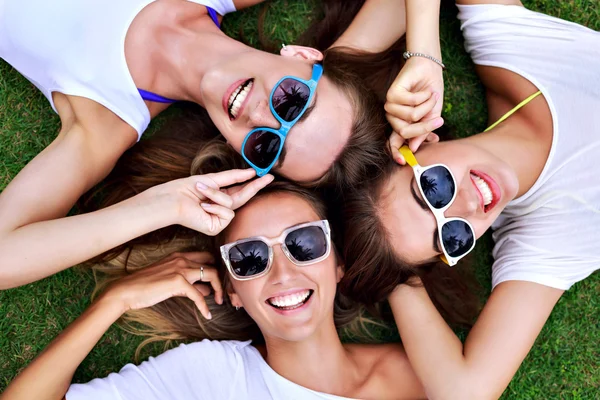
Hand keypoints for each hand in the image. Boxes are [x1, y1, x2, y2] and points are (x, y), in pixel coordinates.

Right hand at [102, 252, 221, 318]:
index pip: (206, 256)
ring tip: (220, 301)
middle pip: (212, 264)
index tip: (219, 281)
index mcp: (179, 256)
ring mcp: (180, 269)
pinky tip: (207, 314)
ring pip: (211, 274)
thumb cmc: (145, 287)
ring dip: (218, 289)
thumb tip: (206, 290)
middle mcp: (182, 259)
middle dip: (221, 278)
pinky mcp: (178, 282)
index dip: (215, 268)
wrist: (126, 290)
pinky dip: (204, 306)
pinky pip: (198, 295)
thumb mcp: (170, 281)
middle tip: (223, 292)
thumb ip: (188, 283)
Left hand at [148, 169, 273, 235]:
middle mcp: (220, 208)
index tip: (266, 176)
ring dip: (216, 194)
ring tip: (201, 190)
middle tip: (268, 178)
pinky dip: (214, 206)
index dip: (253, 183)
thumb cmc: (187, 189)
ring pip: (232, 204)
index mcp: (219, 197)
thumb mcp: (213, 179)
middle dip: (254, 187)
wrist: (172, 200)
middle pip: (243, 198)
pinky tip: (202, 206)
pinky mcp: (216, 227)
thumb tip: (251, 172)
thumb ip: (233, 177)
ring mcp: (219, 219)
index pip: (239, 190)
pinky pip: (227, 213)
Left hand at [385, 56, 444, 162]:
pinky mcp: (392, 94)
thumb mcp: (431, 116)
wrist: (430, 71)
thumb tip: (413, 148)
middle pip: (405, 132)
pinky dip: (423, 97)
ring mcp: (391, 105)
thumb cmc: (430, 94)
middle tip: (439, 119)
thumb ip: (423, 132)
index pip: (394, 142)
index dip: (396, 153)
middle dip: (424, 127)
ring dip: (426, 107)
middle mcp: (393, 117)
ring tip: (431, 97)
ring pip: (410, 117)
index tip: (403, 161)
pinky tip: (425, 91)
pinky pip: (410, 103)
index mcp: (401, 124)